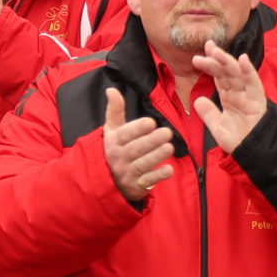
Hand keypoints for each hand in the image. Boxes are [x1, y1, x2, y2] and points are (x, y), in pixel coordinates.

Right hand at [101, 86, 175, 203]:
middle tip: (167, 132)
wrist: (106, 181)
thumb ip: (115, 110)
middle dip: (151, 141)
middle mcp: (118, 158)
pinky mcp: (136, 186)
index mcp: (113, 142)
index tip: (151, 122)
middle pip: (135, 149)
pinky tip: (170, 169)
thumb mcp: (111, 130)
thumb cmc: (114, 149)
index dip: (137, 128)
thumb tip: (111, 89)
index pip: (125, 134)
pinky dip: (158, 176)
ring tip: (170, 147)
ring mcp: (127, 173)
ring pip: (142, 164)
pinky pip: (148, 181)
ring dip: (156, 156)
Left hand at [191, 41, 269, 154]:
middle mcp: (239, 93)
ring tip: (216, 51)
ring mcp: (249, 95)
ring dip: (227, 61)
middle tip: (207, 46)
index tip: (199, 57)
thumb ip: (209, 114)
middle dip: (217, 58)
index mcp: (229, 97)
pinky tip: (242, 59)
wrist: (254, 153)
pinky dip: (249, 71)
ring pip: (237, 74)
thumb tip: (198, 100)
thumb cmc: (239, 140)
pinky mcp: (258, 100)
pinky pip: (253, 83)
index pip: (219, 77)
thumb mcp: (218, 127)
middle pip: (227, 72)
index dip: (210, 65)